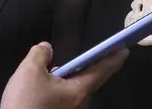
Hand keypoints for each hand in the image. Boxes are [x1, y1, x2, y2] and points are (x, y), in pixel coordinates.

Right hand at [0, 42, 127, 108]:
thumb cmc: (26, 102)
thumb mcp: (29, 71)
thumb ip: (40, 54)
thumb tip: (46, 48)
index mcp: (78, 91)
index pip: (102, 71)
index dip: (113, 59)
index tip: (124, 50)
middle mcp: (79, 104)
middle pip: (88, 81)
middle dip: (86, 68)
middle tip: (84, 55)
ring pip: (74, 91)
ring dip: (69, 79)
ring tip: (55, 69)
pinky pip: (64, 99)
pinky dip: (60, 89)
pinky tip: (44, 86)